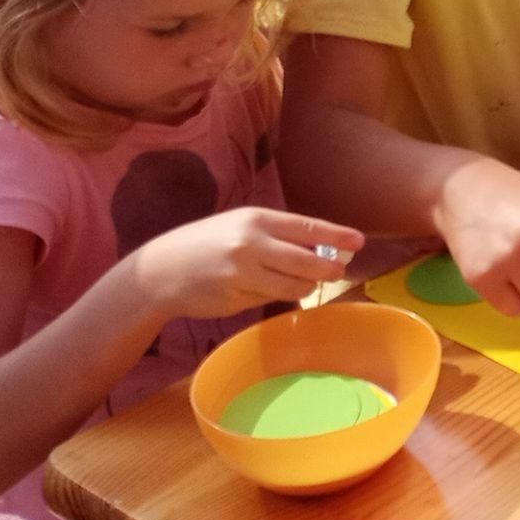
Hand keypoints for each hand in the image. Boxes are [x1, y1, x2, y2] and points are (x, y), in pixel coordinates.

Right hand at [129, 208, 365, 319]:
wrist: (160, 271)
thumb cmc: (206, 242)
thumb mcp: (240, 225)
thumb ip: (277, 235)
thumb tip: (321, 248)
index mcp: (256, 220)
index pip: (308, 228)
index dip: (338, 236)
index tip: (359, 241)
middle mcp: (251, 245)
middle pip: (307, 261)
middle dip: (329, 268)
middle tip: (338, 270)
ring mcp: (243, 274)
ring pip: (294, 286)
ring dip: (306, 286)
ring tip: (304, 281)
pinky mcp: (236, 299)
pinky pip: (270, 299)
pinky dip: (277, 296)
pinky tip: (267, 288)